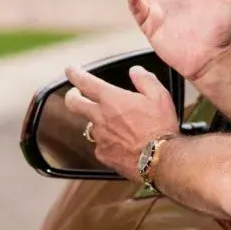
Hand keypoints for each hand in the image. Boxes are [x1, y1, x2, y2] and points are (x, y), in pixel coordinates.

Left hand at [63, 64, 179, 179]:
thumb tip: (135, 71)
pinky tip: (120, 143)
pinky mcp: (103, 154)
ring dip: (97, 122)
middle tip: (75, 93)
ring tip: (112, 124)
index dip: (75, 74)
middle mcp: (100, 117)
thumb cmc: (160, 127)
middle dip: (72, 96)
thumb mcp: (159, 96)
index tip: (71, 70)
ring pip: (90, 126)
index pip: (85, 82)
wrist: (160, 159)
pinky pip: (100, 145)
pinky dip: (107, 142)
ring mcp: (100, 137)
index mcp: (111, 100)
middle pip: (73, 104)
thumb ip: (144, 79)